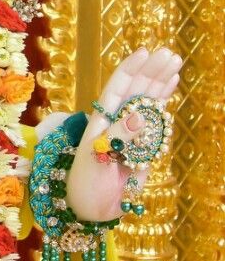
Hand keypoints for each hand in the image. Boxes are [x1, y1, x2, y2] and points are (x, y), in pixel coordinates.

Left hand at [65, 46, 180, 222]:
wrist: (91, 208)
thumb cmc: (86, 181)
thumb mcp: (97, 158)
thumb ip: (119, 136)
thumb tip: (139, 115)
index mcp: (102, 117)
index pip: (118, 86)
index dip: (131, 68)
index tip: (145, 52)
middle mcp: (118, 119)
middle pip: (137, 88)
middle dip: (152, 69)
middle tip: (170, 53)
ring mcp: (131, 131)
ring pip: (148, 99)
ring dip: (161, 79)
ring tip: (174, 60)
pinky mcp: (144, 145)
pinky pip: (156, 118)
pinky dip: (164, 100)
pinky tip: (172, 83)